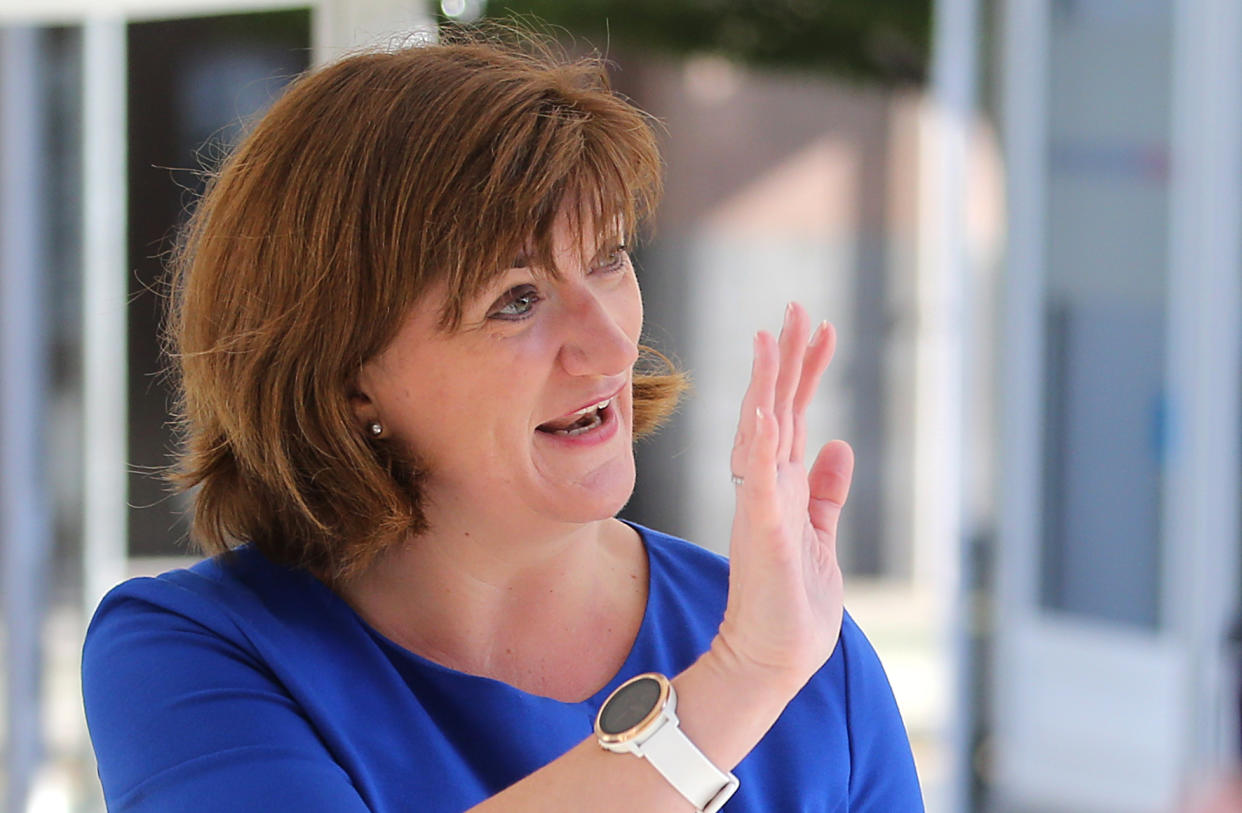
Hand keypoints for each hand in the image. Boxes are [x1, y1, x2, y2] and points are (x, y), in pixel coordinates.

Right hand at [716, 302, 854, 689]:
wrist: (770, 658)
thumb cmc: (793, 605)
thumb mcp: (820, 534)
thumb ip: (826, 491)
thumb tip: (840, 445)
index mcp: (782, 486)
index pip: (794, 414)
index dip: (807, 371)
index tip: (821, 329)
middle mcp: (766, 486)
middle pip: (776, 407)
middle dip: (788, 358)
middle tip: (797, 308)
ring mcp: (761, 505)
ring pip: (762, 430)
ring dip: (767, 383)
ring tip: (772, 337)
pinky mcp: (763, 530)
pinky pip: (759, 477)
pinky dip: (760, 442)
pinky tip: (763, 409)